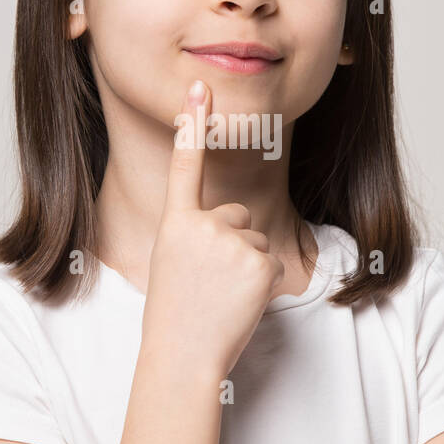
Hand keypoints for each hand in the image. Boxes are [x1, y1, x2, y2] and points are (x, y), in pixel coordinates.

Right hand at [140, 79, 285, 380]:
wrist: (183, 356)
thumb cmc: (175, 315)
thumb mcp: (172, 262)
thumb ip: (195, 234)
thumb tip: (231, 222)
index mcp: (175, 223)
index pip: (186, 165)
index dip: (193, 123)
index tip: (200, 87)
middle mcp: (203, 225)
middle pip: (235, 214)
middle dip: (230, 244)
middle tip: (208, 283)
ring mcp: (233, 242)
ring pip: (255, 239)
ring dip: (245, 266)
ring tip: (221, 296)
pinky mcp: (261, 262)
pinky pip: (271, 260)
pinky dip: (261, 282)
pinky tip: (239, 301)